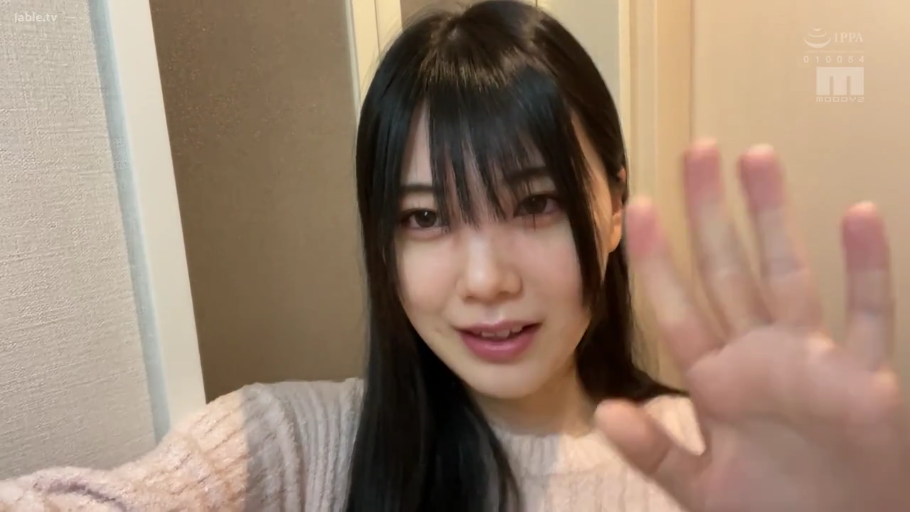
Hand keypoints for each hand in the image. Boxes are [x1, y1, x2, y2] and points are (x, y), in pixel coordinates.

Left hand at [597, 139, 909, 511]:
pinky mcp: (867, 377)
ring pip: (790, 274)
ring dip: (775, 218)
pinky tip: (857, 215)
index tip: (636, 206)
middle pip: (729, 270)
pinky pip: (870, 314)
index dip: (657, 257)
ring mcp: (814, 361)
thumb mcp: (699, 492)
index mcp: (716, 381)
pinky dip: (867, 269)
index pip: (678, 306)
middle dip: (712, 213)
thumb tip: (604, 412)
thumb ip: (654, 453)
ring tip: (759, 158)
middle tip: (698, 150)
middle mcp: (761, 356)